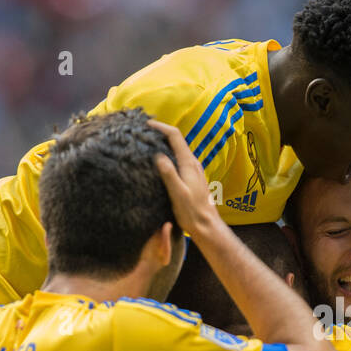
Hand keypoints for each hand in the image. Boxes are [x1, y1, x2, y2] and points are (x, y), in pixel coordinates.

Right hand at [148, 119, 223, 236]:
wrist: (207, 225)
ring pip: (178, 150)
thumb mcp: (177, 193)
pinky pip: (179, 159)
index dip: (161, 127)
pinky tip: (160, 162)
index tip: (146, 124)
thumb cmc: (192, 212)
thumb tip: (158, 156)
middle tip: (144, 132)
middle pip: (177, 140)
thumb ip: (169, 173)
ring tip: (149, 143)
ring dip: (165, 143)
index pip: (175, 136)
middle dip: (161, 133)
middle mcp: (193, 163)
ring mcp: (194, 170)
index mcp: (189, 164)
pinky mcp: (192, 178)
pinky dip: (169, 154)